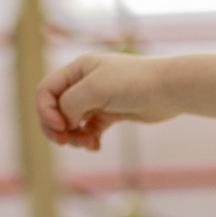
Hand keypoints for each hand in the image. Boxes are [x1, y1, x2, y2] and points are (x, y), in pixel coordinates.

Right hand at [38, 49, 169, 150]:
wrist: (169, 89)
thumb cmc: (133, 82)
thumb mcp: (94, 89)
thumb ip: (70, 104)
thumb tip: (62, 123)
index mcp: (77, 69)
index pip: (46, 91)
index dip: (45, 112)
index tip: (60, 127)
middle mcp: (85, 82)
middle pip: (56, 109)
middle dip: (57, 128)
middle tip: (66, 142)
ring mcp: (98, 98)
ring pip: (72, 122)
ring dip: (73, 137)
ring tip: (86, 144)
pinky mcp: (111, 113)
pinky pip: (89, 129)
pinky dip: (88, 139)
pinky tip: (95, 146)